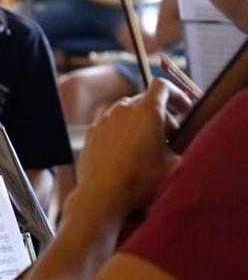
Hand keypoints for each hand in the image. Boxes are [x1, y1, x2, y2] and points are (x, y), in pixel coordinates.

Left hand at [76, 79, 186, 216]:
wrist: (101, 194)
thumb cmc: (140, 180)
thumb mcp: (173, 166)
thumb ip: (183, 149)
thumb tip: (187, 148)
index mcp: (147, 111)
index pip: (162, 86)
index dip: (177, 94)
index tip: (184, 110)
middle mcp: (123, 109)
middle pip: (146, 100)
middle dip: (162, 114)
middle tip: (171, 136)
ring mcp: (104, 119)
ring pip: (127, 112)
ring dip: (141, 122)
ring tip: (149, 145)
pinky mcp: (91, 132)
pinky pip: (111, 124)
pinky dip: (122, 131)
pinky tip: (127, 152)